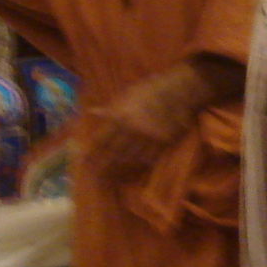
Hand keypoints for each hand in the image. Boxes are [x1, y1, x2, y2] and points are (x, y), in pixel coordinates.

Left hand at [85, 66, 205, 178]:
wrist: (181, 90)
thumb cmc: (151, 89)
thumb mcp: (127, 94)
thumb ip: (110, 107)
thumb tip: (92, 112)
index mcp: (119, 116)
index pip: (101, 140)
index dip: (92, 152)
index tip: (85, 161)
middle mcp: (131, 130)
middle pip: (113, 153)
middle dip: (103, 165)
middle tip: (96, 175)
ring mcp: (147, 138)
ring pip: (130, 158)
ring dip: (120, 168)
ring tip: (111, 177)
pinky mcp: (163, 143)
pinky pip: (148, 159)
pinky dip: (138, 166)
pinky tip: (133, 170)